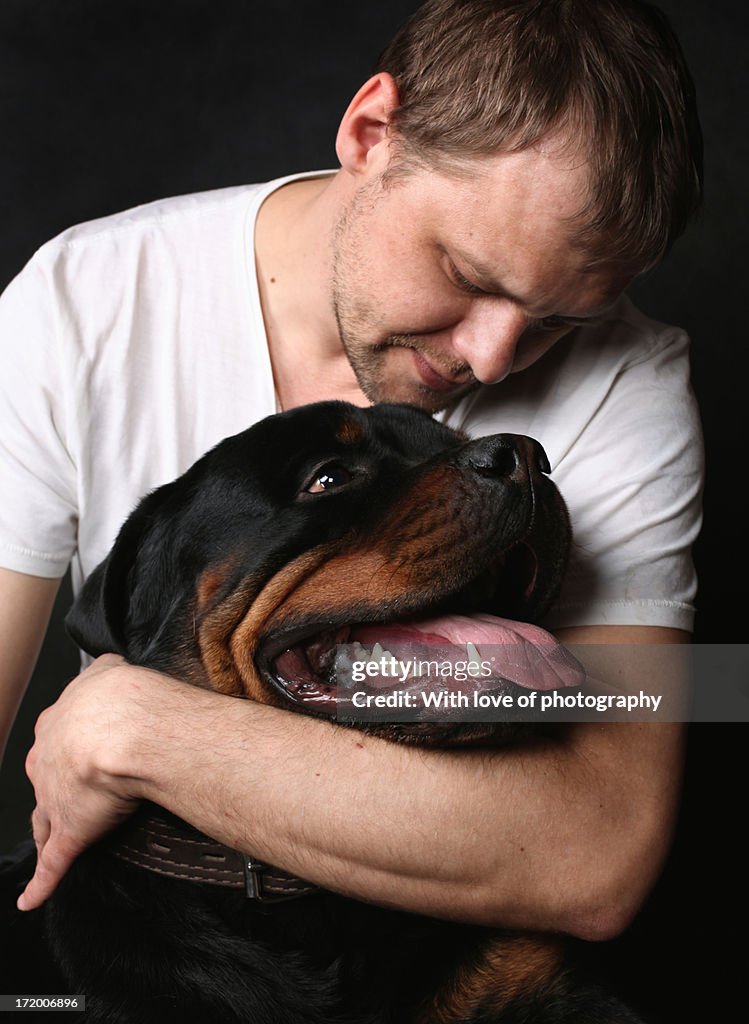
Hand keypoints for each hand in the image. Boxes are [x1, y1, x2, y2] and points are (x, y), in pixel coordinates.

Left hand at [18, 654, 149, 910]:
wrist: (125, 727)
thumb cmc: (125, 698)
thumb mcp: (109, 670)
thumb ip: (105, 672)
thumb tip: (111, 666)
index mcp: (57, 723)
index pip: (55, 741)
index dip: (68, 750)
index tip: (80, 754)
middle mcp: (46, 760)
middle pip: (45, 780)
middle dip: (54, 788)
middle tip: (73, 794)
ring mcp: (54, 798)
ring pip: (44, 819)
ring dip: (45, 831)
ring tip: (48, 842)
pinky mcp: (69, 832)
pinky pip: (51, 864)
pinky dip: (40, 883)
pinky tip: (32, 897)